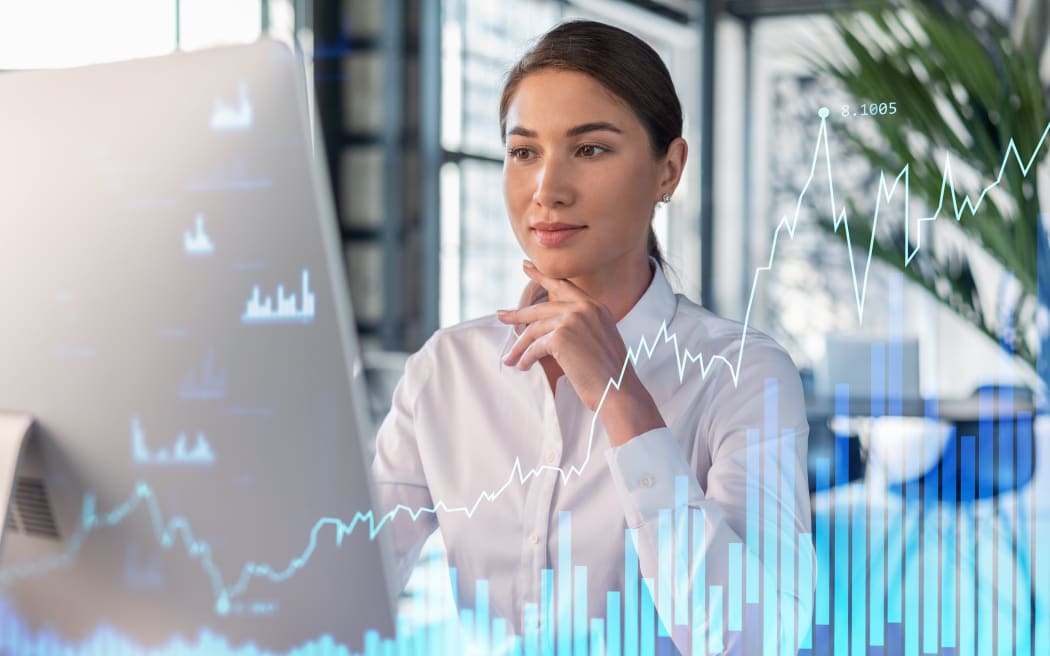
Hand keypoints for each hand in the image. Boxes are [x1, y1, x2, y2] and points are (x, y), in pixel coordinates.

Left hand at [496, 261, 663, 444]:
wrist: (617, 391)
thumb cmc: (608, 374)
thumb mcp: (597, 340)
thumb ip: (579, 327)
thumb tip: (547, 329)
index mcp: (596, 307)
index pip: (564, 286)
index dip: (542, 276)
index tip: (526, 266)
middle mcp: (585, 308)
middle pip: (541, 309)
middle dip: (518, 314)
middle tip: (501, 316)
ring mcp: (573, 320)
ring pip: (534, 330)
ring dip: (520, 347)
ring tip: (510, 358)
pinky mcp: (561, 337)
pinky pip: (535, 347)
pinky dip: (526, 358)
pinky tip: (522, 366)